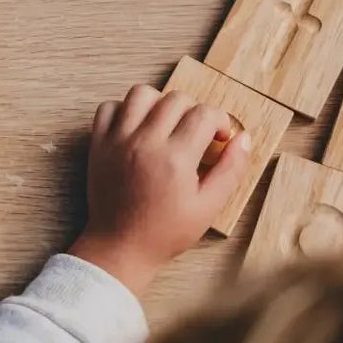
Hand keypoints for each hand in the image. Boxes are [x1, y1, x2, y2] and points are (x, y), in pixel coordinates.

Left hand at [69, 84, 251, 296]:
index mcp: (175, 159)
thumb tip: (244, 139)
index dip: (220, 121)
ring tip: (166, 124)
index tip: (219, 138)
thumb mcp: (208, 207)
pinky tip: (137, 128)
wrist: (120, 248)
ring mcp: (118, 141)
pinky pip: (108, 107)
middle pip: (176, 99)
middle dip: (194, 111)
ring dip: (159, 102)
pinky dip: (124, 110)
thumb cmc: (165, 232)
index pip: (204, 114)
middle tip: (195, 134)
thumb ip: (231, 170)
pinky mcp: (98, 145)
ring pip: (141, 94)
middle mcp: (145, 143)